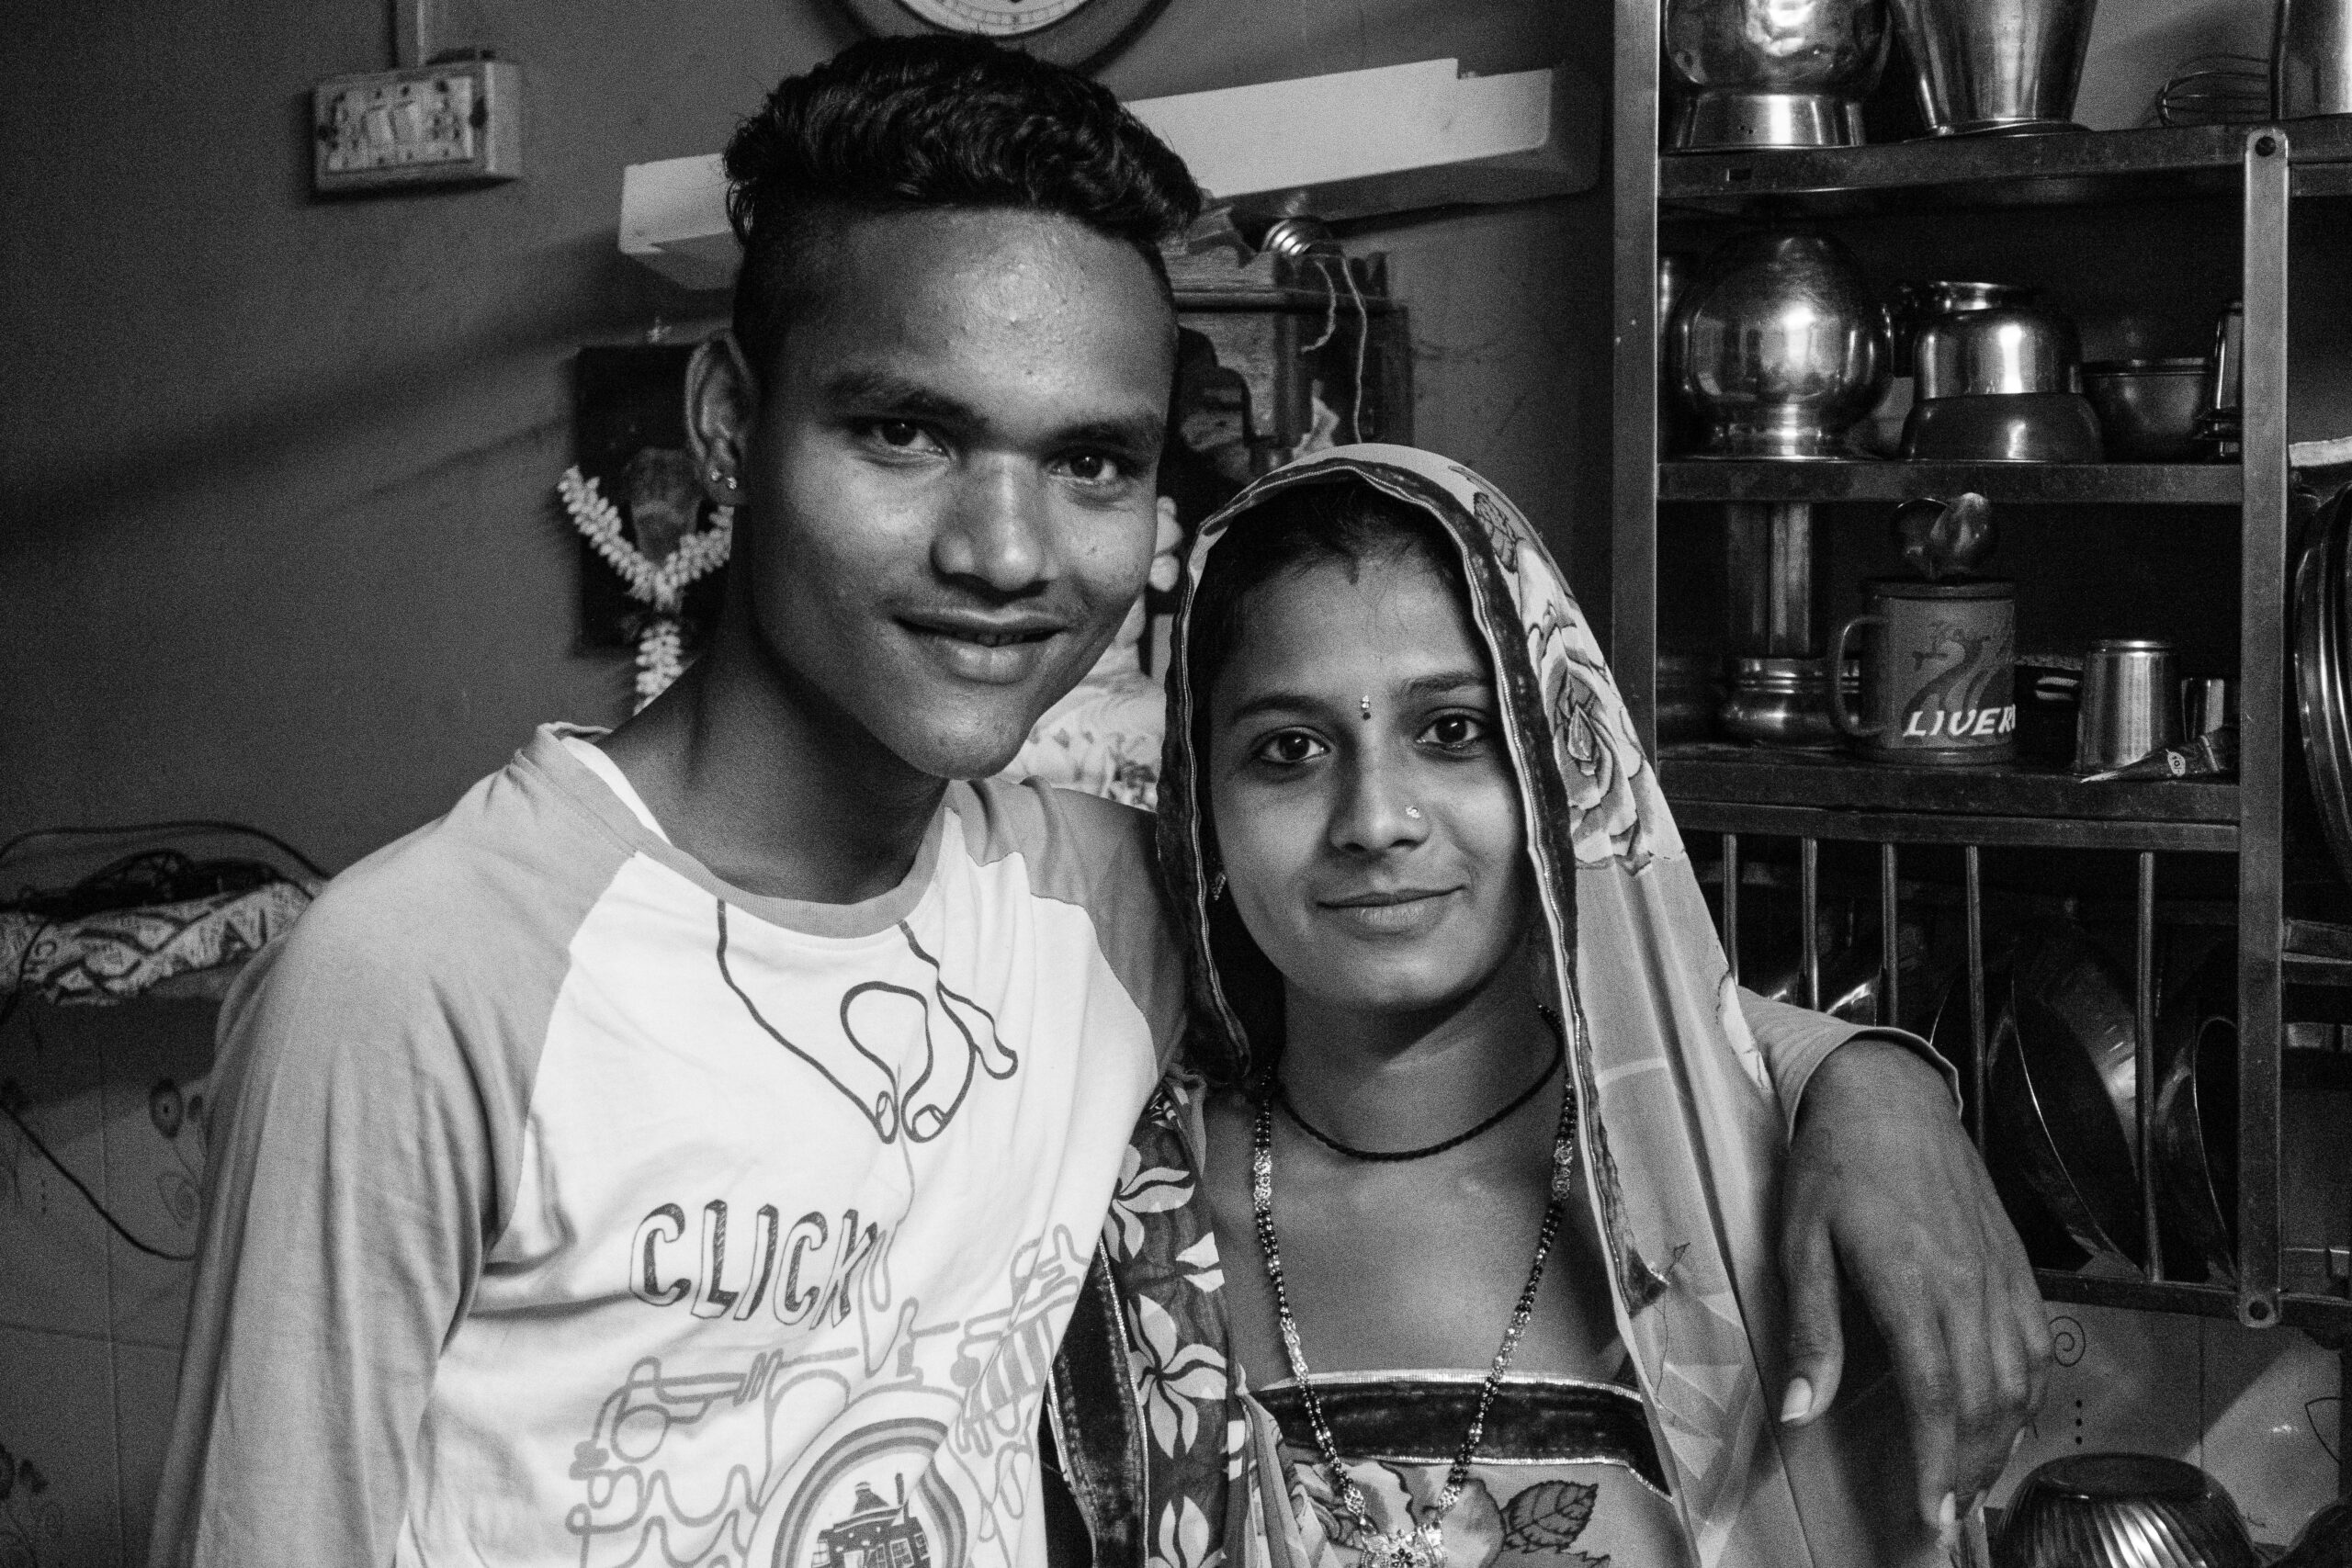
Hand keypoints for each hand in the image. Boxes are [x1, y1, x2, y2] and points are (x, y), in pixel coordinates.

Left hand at [1778, 1038, 2049, 1542]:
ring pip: (2020, 1378)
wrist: (1888, 1096)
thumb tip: (1800, 1411)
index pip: (1936, 1396)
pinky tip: (2011, 1419)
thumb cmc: (1833, 1165)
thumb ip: (1810, 1330)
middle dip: (1970, 1468)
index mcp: (1910, 1283)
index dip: (1937, 1463)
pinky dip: (2030, 1391)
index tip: (1930, 1513)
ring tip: (1973, 1479)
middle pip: (1985, 1400)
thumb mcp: (1800, 1242)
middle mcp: (1965, 1285)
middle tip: (1946, 1512)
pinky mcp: (2014, 1261)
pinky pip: (2036, 1340)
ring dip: (2002, 1439)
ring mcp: (1998, 1272)